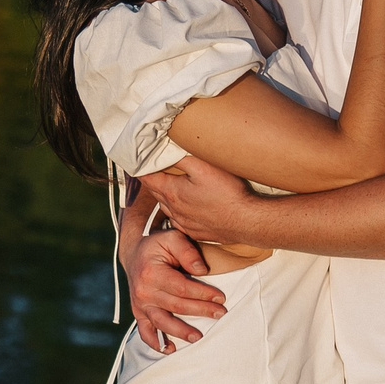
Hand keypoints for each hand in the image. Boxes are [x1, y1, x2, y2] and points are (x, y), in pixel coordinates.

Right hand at [123, 226, 224, 351]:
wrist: (134, 252)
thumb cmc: (157, 244)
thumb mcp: (173, 238)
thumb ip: (187, 251)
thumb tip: (202, 271)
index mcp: (152, 272)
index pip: (182, 288)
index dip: (203, 294)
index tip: (221, 297)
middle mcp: (143, 290)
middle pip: (176, 306)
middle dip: (201, 310)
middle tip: (220, 313)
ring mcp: (140, 304)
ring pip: (162, 322)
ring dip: (181, 332)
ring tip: (198, 337)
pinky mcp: (139, 312)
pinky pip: (145, 331)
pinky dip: (156, 343)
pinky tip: (170, 349)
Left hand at [136, 152, 263, 243]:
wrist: (247, 221)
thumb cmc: (227, 193)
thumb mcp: (203, 167)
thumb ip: (180, 159)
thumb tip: (163, 151)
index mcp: (172, 192)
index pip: (147, 179)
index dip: (141, 168)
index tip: (137, 161)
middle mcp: (174, 210)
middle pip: (155, 193)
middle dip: (152, 181)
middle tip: (151, 170)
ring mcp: (184, 223)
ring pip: (167, 208)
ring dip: (164, 197)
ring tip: (167, 186)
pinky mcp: (196, 232)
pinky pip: (179, 221)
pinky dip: (177, 212)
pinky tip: (184, 208)